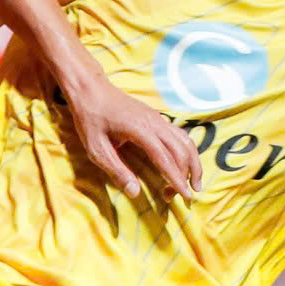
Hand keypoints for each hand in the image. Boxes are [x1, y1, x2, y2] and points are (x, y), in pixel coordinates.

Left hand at [60, 70, 202, 201]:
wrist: (91, 89)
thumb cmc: (90, 118)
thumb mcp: (96, 149)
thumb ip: (116, 170)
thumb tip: (135, 193)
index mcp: (140, 130)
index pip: (165, 158)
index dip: (177, 179)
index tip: (186, 197)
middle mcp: (155, 122)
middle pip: (182, 150)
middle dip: (188, 174)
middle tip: (183, 196)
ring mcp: (157, 118)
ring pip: (185, 141)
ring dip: (193, 162)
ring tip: (194, 182)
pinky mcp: (157, 118)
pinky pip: (179, 135)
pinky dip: (187, 151)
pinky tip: (184, 163)